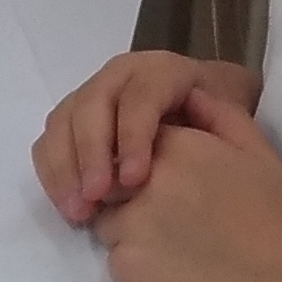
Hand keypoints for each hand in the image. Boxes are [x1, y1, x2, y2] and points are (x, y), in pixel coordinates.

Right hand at [33, 52, 259, 224]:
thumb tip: (199, 131)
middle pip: (92, 106)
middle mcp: (119, 77)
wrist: (201, 119)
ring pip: (63, 121)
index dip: (133, 136)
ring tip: (78, 210)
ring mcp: (90, 96)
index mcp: (160, 71)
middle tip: (97, 197)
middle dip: (91, 153)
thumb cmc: (218, 124)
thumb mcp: (232, 117)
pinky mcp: (71, 121)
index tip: (136, 181)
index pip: (139, 98)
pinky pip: (48, 141)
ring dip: (65, 168)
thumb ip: (221, 121)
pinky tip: (67, 205)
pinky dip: (53, 174)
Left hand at [88, 91, 281, 281]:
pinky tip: (170, 266)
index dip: (145, 159)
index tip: (171, 180)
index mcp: (174, 146)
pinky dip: (135, 260)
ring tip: (171, 240)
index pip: (131, 139)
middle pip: (109, 177)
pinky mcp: (125, 265)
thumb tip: (188, 96)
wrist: (280, 281)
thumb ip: (217, 113)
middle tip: (171, 213)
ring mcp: (129, 224)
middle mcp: (143, 179)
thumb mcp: (256, 149)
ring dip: (126, 226)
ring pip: (105, 218)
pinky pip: (114, 257)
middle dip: (127, 192)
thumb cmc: (274, 215)